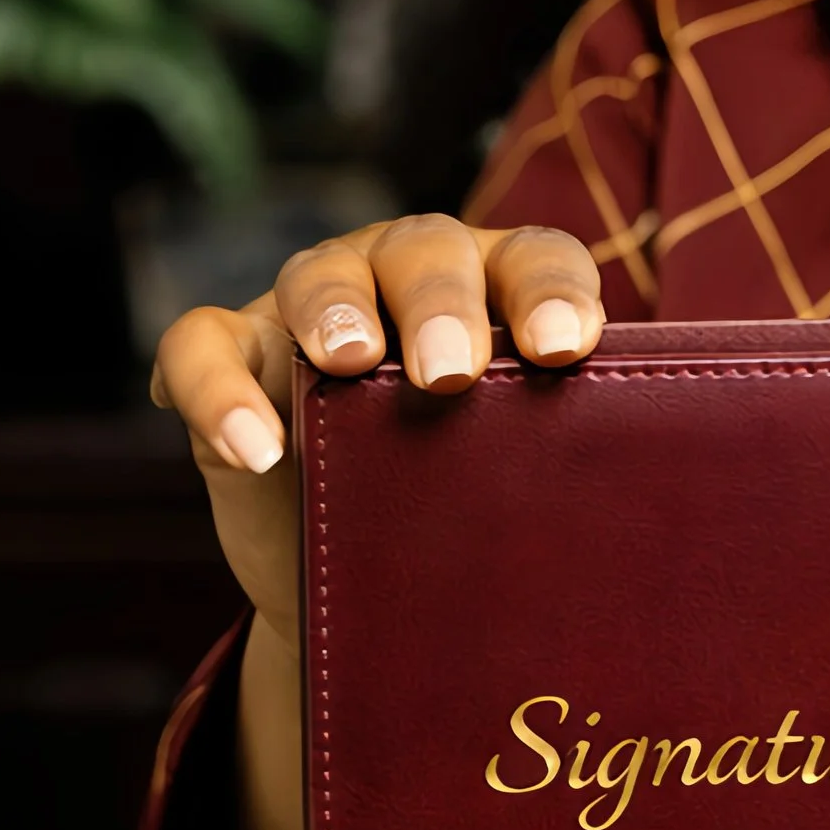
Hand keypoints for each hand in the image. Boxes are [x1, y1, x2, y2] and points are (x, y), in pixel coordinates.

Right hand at [150, 216, 605, 649]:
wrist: (380, 579)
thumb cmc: (476, 499)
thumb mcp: (520, 471)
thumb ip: (559, 448)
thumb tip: (628, 485)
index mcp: (499, 286)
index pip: (536, 259)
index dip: (552, 293)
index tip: (564, 351)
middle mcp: (405, 273)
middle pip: (426, 250)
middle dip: (441, 303)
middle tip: (453, 372)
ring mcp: (311, 305)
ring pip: (318, 274)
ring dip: (336, 310)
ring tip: (349, 362)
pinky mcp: (233, 353)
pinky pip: (202, 346)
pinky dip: (216, 388)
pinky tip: (252, 446)